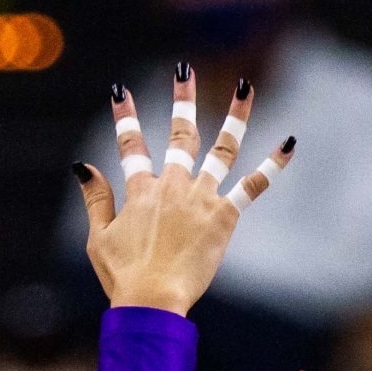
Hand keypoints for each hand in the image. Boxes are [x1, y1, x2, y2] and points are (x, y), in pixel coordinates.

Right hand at [76, 64, 290, 316]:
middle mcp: (172, 186)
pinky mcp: (224, 216)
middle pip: (180, 134)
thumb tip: (82, 166)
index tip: (118, 91)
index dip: (124, 117)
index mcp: (140, 192)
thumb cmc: (123, 275)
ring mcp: (200, 198)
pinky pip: (252, 186)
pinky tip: (289, 143)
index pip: (130, 146)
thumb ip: (96, 198)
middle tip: (184, 70)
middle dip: (181, 100)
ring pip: (221, 148)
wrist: (152, 299)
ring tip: (244, 88)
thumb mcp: (98, 237)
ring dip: (234, 116)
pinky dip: (272, 165)